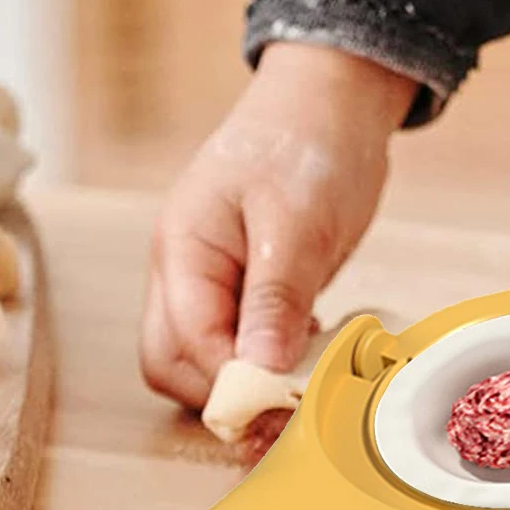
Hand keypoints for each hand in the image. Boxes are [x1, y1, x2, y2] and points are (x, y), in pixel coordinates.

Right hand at [140, 42, 418, 409]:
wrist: (333, 99)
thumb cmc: (310, 145)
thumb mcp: (297, 223)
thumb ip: (273, 299)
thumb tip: (256, 372)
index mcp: (181, 248)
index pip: (183, 343)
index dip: (229, 384)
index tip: (283, 409)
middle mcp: (183, 270)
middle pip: (176, 363)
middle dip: (228, 395)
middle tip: (294, 410)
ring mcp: (211, 279)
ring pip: (206, 358)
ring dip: (251, 382)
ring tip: (307, 383)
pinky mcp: (245, 285)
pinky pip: (241, 340)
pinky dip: (271, 361)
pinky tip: (311, 357)